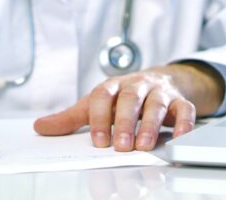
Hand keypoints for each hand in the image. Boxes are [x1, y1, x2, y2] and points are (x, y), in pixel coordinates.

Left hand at [33, 62, 223, 150]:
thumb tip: (40, 127)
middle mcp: (137, 85)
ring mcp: (160, 92)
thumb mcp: (96, 105)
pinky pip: (185, 110)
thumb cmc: (122, 97)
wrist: (160, 80)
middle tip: (122, 145)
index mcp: (113, 86)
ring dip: (151, 125)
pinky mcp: (180, 101)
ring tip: (144, 146)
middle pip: (131, 98)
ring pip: (157, 104)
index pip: (103, 96)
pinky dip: (184, 124)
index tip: (98, 141)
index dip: (100, 118)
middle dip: (126, 122)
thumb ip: (71, 118)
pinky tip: (178, 139)